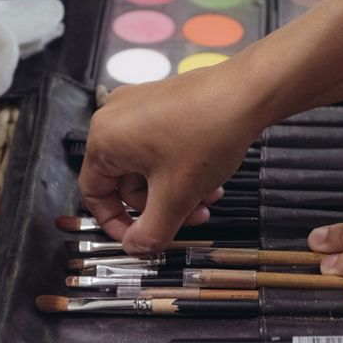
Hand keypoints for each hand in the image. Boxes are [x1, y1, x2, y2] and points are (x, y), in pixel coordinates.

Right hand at [79, 62, 267, 252]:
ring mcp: (139, 108)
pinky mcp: (162, 104)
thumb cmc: (206, 137)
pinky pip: (162, 149)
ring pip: (150, 169)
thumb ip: (151, 231)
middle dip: (161, 207)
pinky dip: (182, 170)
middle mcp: (114, 120)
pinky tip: (211, 179)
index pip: (94, 194)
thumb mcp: (176, 196)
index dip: (116, 224)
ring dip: (178, 192)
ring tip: (208, 198)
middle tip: (192, 217)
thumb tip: (137, 249)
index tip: (141, 239)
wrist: (248, 93)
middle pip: (127, 183)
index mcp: (104, 140)